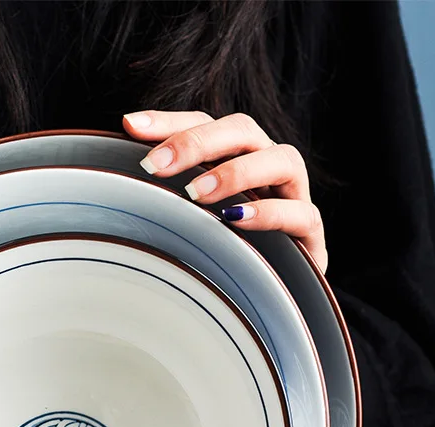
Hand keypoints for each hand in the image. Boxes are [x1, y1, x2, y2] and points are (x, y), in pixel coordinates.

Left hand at [123, 110, 327, 271]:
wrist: (275, 296)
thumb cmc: (225, 252)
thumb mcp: (189, 223)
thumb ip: (165, 198)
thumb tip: (125, 177)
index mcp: (237, 157)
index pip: (206, 124)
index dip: (170, 122)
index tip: (131, 127)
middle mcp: (267, 167)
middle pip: (243, 131)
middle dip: (198, 142)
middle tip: (156, 166)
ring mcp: (293, 196)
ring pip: (282, 160)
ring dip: (237, 172)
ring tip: (197, 194)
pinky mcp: (309, 234)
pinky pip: (301, 214)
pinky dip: (270, 214)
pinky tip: (237, 220)